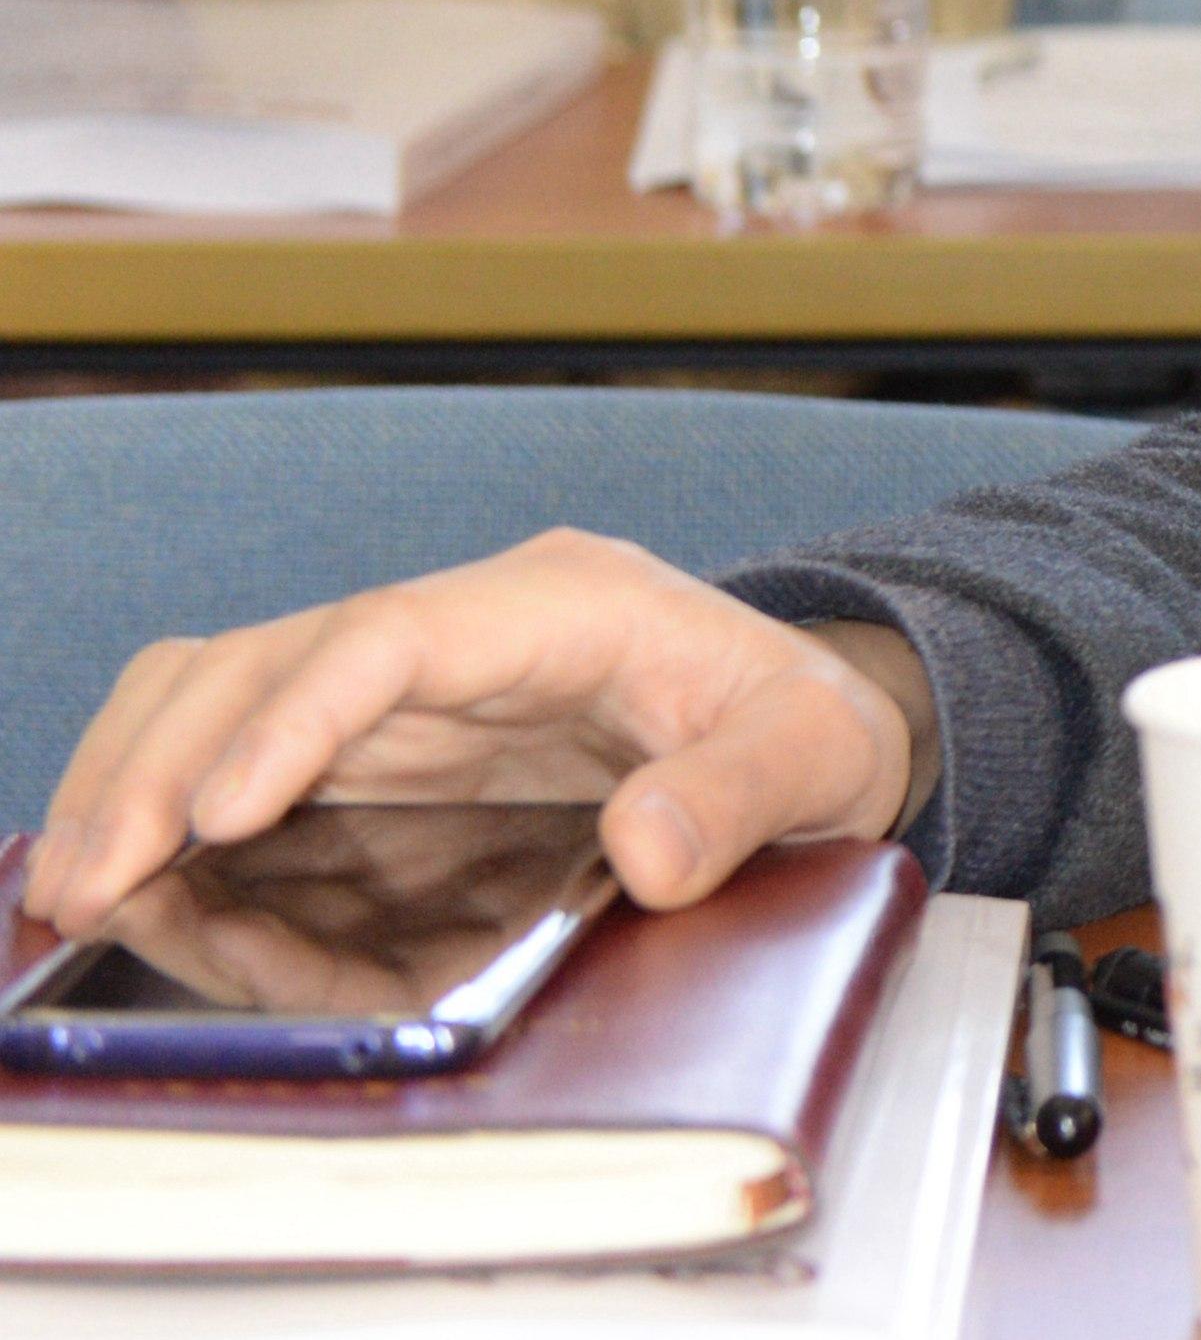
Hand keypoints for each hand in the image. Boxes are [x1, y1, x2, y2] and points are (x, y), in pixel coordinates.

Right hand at [25, 531, 937, 938]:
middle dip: (163, 764)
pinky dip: (178, 828)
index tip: (217, 815)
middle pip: (267, 658)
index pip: (391, 635)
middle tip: (95, 881)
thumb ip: (743, 795)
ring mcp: (404, 691)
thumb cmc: (804, 724)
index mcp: (559, 605)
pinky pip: (243, 770)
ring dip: (138, 787)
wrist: (806, 724)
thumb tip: (653, 851)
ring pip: (221, 696)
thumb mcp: (815, 754)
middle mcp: (457, 631)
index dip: (295, 718)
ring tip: (81, 895)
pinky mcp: (377, 752)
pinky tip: (140, 900)